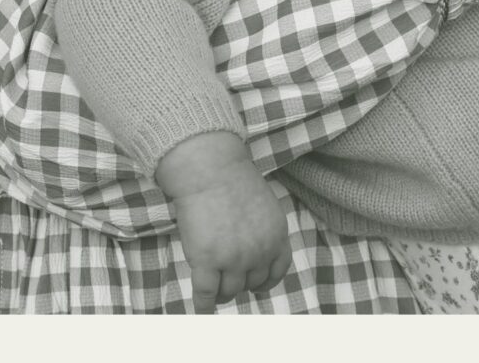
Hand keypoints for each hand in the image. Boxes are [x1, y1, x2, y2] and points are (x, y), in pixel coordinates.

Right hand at [156, 131, 290, 311]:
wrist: (210, 170)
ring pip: (229, 291)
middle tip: (226, 278)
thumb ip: (264, 232)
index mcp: (277, 236)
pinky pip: (206, 294)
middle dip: (240, 283)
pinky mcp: (207, 261)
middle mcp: (260, 251)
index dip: (264, 281)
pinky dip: (203, 305)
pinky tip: (201, 308)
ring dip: (221, 292)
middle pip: (251, 283)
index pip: (277, 271)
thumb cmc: (233, 182)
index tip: (255, 285)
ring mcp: (234, 258)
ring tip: (212, 286)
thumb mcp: (265, 207)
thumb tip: (255, 255)